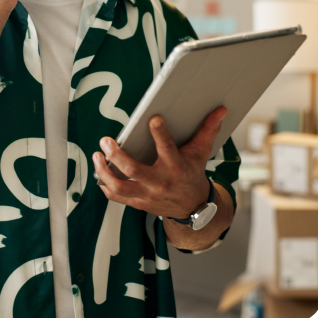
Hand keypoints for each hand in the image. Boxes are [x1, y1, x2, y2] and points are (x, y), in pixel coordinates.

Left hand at [92, 107, 226, 218]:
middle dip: (116, 155)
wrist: (193, 207)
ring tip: (97, 155)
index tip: (152, 118)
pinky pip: (117, 197)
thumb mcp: (201, 153)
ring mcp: (147, 195)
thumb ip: (208, 130)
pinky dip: (105, 186)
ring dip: (104, 171)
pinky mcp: (138, 203)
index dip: (160, 133)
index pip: (167, 148)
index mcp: (176, 167)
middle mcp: (160, 182)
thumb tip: (220, 110)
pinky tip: (99, 173)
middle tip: (105, 140)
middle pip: (133, 170)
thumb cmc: (193, 174)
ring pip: (120, 186)